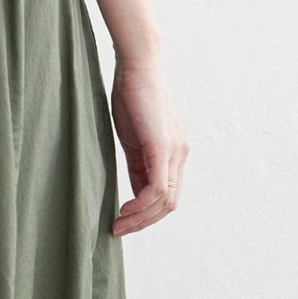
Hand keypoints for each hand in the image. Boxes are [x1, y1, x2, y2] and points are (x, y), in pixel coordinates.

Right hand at [109, 58, 187, 235]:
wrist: (136, 68)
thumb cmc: (130, 98)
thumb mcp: (133, 140)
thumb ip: (138, 166)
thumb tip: (134, 193)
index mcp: (173, 154)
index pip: (167, 197)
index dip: (146, 215)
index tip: (123, 222)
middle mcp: (180, 155)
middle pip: (169, 205)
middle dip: (144, 223)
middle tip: (119, 230)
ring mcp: (174, 152)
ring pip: (164, 201)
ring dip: (140, 218)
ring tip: (117, 225)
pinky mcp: (162, 147)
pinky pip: (157, 188)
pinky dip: (141, 205)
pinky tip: (124, 210)